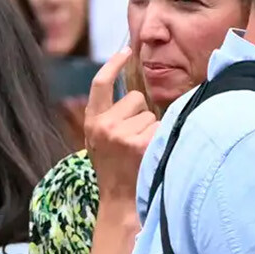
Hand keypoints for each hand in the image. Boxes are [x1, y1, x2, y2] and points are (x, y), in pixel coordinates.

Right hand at [83, 48, 158, 206]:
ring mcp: (120, 134)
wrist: (120, 202)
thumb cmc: (118, 172)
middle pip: (137, 99)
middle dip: (143, 115)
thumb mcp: (104, 142)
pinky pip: (162, 127)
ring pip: (152, 115)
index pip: (100, 84)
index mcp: (92, 121)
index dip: (113, 65)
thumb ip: (114, 119)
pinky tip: (151, 155)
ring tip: (143, 152)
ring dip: (153, 130)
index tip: (127, 51)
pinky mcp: (139, 144)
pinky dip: (162, 139)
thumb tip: (140, 98)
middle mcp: (103, 124)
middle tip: (136, 143)